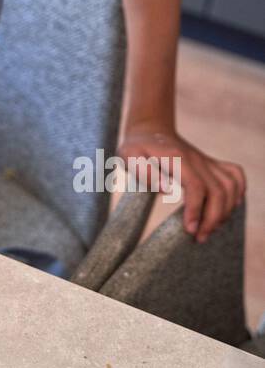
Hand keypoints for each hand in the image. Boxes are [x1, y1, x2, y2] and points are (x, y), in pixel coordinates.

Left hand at [115, 126, 245, 242]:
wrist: (149, 130)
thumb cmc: (136, 148)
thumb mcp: (128, 157)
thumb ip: (144, 172)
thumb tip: (166, 188)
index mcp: (176, 158)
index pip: (196, 186)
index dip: (196, 210)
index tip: (190, 229)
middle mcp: (196, 159)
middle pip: (218, 191)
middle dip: (213, 219)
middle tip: (199, 237)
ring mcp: (206, 161)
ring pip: (230, 186)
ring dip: (226, 210)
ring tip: (210, 227)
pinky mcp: (211, 164)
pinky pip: (235, 175)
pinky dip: (238, 192)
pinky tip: (228, 207)